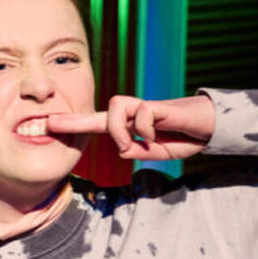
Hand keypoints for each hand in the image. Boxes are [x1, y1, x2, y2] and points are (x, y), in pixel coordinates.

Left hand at [48, 95, 215, 161]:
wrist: (210, 125)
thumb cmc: (183, 137)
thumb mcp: (157, 152)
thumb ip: (139, 151)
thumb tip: (121, 149)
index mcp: (130, 128)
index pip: (96, 125)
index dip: (73, 126)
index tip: (47, 127)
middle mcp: (133, 115)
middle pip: (98, 113)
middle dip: (73, 120)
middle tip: (50, 123)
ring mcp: (145, 108)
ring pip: (116, 107)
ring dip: (119, 129)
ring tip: (131, 143)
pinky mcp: (160, 106)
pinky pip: (142, 113)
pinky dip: (145, 128)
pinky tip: (155, 135)